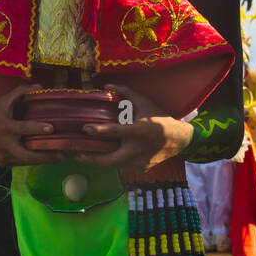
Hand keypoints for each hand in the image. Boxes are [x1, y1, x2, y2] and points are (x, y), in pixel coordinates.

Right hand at [0, 83, 62, 166]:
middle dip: (46, 156)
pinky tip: (45, 158)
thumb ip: (20, 92)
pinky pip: (21, 163)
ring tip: (60, 157)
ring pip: (27, 162)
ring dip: (43, 160)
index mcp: (5, 127)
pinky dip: (33, 161)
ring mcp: (3, 156)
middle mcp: (4, 144)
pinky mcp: (3, 163)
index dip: (38, 128)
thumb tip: (40, 86)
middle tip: (63, 155)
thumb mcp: (2, 101)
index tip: (52, 128)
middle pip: (28, 155)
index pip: (23, 128)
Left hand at [73, 84, 192, 172]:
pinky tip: (102, 157)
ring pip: (113, 166)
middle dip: (90, 158)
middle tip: (76, 153)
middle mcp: (137, 150)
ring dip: (99, 161)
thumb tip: (107, 86)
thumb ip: (126, 92)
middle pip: (108, 160)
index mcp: (138, 131)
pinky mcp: (141, 169)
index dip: (97, 131)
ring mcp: (139, 162)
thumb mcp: (145, 102)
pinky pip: (122, 167)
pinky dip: (112, 162)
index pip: (114, 132)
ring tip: (84, 156)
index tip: (84, 129)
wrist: (180, 140)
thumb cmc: (161, 119)